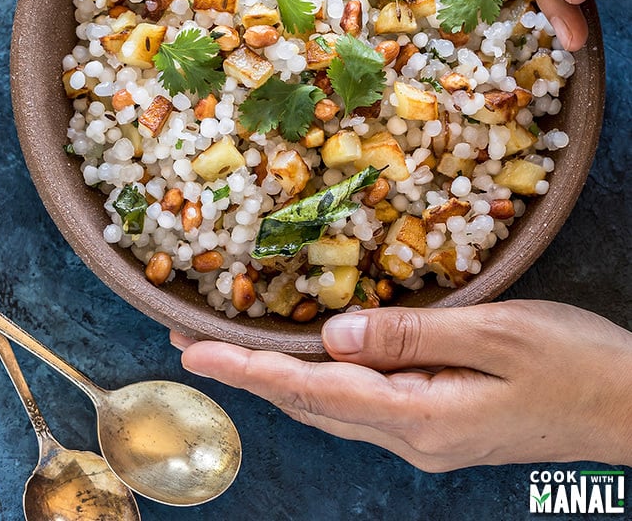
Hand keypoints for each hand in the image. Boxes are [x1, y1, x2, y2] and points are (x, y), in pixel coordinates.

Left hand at [171, 300, 631, 470]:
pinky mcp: (443, 427)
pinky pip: (364, 405)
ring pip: (335, 409)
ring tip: (235, 354)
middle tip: (195, 349)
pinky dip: (324, 383)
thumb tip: (335, 333)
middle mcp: (414, 436)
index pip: (316, 391)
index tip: (198, 353)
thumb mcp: (499, 334)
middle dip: (250, 377)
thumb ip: (413, 334)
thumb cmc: (577, 365)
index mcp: (422, 416)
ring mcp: (429, 438)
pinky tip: (312, 366)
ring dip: (281, 381)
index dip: (251, 369)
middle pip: (314, 406)